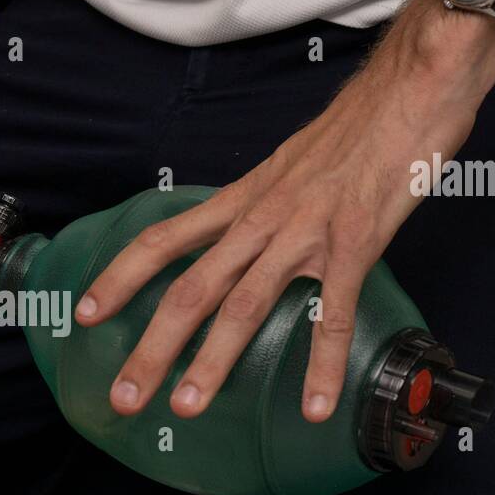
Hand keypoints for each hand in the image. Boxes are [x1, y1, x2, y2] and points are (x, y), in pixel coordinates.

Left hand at [74, 5, 494, 423]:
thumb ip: (262, 206)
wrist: (409, 87)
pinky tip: (316, 408)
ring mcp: (304, 234)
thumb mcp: (288, 166)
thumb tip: (242, 237)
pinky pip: (334, 316)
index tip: (86, 313)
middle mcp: (260, 219)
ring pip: (243, 306)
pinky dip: (323, 366)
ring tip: (186, 408)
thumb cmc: (354, 126)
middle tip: (123, 396)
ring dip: (211, 362)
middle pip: (190, 290)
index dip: (120, 277)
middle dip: (151, 347)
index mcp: (241, 201)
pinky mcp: (354, 246)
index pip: (163, 239)